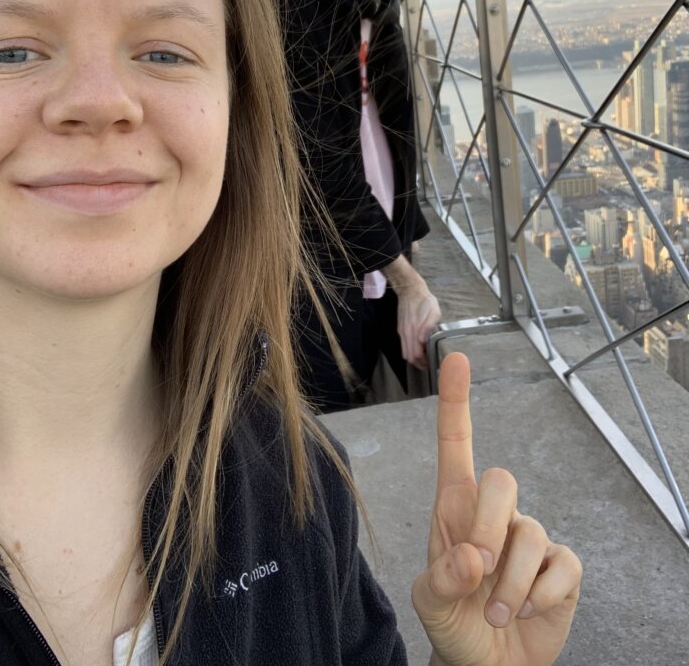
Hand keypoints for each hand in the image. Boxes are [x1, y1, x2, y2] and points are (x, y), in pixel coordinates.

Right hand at [395, 283, 440, 368]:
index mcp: (414, 330)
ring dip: (414, 359)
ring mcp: (402, 332)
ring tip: (425, 359)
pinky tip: (419, 349)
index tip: (432, 364)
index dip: (424, 362)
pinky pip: (403, 345)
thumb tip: (422, 340)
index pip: (416, 354)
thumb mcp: (433, 311)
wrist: (410, 290)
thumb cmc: (424, 300)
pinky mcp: (401, 329)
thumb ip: (428, 326)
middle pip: (409, 357)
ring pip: (405, 352)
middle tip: (429, 365)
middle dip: (419, 364)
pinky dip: (410, 351)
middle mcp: (405, 333)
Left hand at [412, 353, 580, 665]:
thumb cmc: (452, 621)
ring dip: (510, 584)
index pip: (456, 444)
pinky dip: (540, 595)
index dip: (456, 401)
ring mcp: (529, 537)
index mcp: (455, 508)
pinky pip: (561, 565)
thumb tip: (472, 556)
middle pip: (502, 480)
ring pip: (530, 533)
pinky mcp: (560, 567)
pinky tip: (525, 612)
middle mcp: (494, 514)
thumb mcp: (430, 602)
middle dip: (488, 526)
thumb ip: (441, 578)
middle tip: (476, 573)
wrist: (485, 665)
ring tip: (497, 615)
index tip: (456, 356)